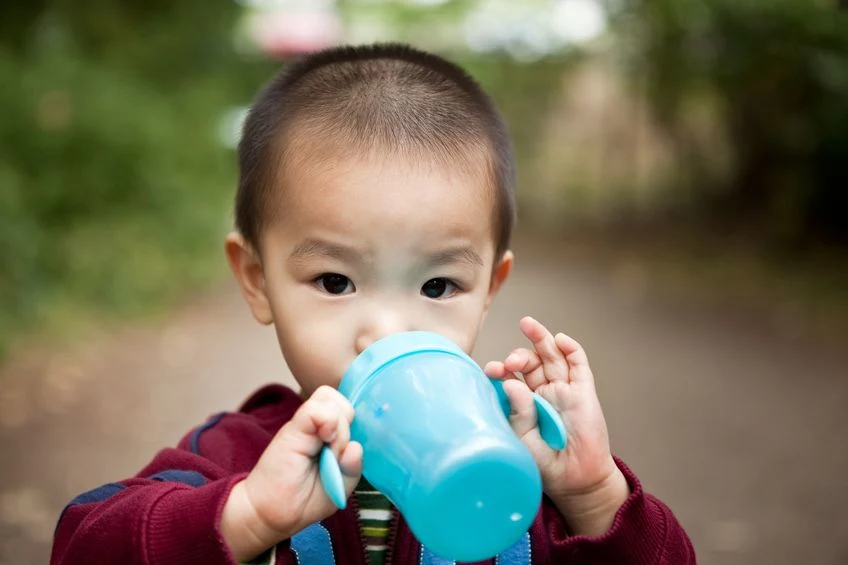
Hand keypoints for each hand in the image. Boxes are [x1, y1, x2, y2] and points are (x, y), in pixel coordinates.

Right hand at [221, 386, 361, 560]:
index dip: (353, 430)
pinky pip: (316, 409)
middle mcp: (317, 426)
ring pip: (332, 400)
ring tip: (327, 449)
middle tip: (335, 453)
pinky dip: (327, 422)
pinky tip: (323, 441)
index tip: (343, 455)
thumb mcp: (340, 486)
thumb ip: (353, 467)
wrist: (270, 513)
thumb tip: (355, 446)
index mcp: (329, 436)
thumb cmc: (305, 500)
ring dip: (338, 426)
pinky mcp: (292, 429)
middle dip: (347, 427)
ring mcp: (304, 425)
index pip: (348, 412)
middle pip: (343, 403)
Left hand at [484, 317, 627, 534]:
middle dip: (518, 355)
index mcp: (523, 402)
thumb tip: (510, 383)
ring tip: (528, 324)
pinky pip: (578, 364)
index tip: (491, 371)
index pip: (510, 376)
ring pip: (552, 356)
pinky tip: (560, 339)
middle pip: (530, 361)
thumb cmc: (545, 463)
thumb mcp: (523, 439)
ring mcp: (563, 389)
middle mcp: (542, 391)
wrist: (575, 480)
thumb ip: (519, 412)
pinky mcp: (584, 391)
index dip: (500, 369)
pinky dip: (570, 348)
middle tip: (511, 363)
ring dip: (540, 338)